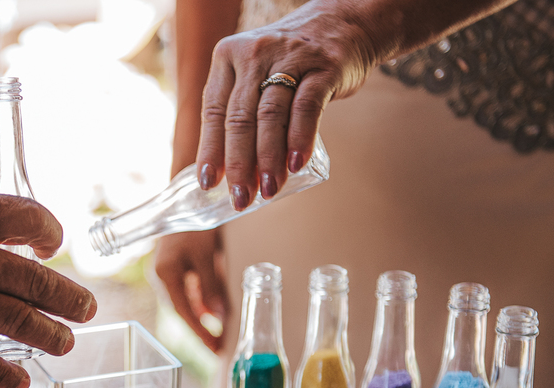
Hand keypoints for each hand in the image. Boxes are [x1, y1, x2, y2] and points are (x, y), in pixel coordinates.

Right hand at [0, 182, 96, 387]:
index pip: (29, 219)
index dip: (48, 234)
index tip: (50, 247)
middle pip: (36, 280)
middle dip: (68, 297)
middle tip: (86, 307)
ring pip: (20, 321)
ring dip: (50, 334)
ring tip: (66, 343)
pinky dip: (4, 374)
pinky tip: (20, 381)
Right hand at [154, 230, 227, 352]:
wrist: (187, 196)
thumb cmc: (195, 222)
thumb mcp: (205, 255)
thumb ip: (211, 286)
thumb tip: (220, 317)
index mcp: (165, 274)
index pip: (184, 313)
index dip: (200, 333)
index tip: (215, 349)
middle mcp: (162, 276)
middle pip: (183, 311)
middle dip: (201, 330)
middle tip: (219, 347)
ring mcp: (167, 272)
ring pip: (187, 302)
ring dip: (202, 317)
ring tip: (219, 334)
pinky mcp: (175, 267)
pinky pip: (189, 291)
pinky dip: (202, 302)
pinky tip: (214, 311)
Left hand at [196, 2, 378, 206]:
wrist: (344, 23)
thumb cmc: (291, 61)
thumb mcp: (255, 72)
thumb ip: (240, 109)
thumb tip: (228, 170)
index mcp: (228, 57)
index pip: (214, 111)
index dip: (210, 150)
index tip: (209, 184)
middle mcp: (254, 54)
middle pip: (240, 118)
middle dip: (239, 164)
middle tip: (241, 198)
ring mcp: (289, 58)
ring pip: (270, 115)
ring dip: (268, 159)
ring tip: (267, 190)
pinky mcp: (323, 67)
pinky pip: (307, 107)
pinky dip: (299, 139)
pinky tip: (295, 165)